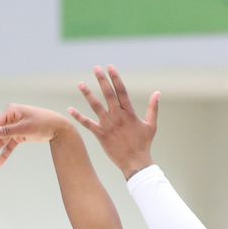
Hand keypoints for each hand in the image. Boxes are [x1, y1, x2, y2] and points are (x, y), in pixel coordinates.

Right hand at [0, 104, 72, 166]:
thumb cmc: (43, 123)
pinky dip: (4, 154)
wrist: (58, 127)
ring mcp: (14, 127)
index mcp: (10, 112)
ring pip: (1, 141)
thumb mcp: (25, 128)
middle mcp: (10, 118)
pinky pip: (9, 146)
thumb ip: (8, 131)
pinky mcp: (19, 135)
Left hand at [69, 65, 158, 179]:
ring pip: (96, 106)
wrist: (135, 162)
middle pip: (108, 94)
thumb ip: (153, 108)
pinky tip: (70, 109)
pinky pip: (87, 124)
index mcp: (130, 113)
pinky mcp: (101, 134)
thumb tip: (157, 93)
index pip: (121, 90)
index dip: (115, 77)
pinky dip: (78, 116)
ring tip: (80, 83)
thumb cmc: (144, 144)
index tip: (110, 66)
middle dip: (101, 80)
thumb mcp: (151, 125)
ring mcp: (108, 125)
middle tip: (95, 68)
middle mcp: (118, 116)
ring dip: (87, 94)